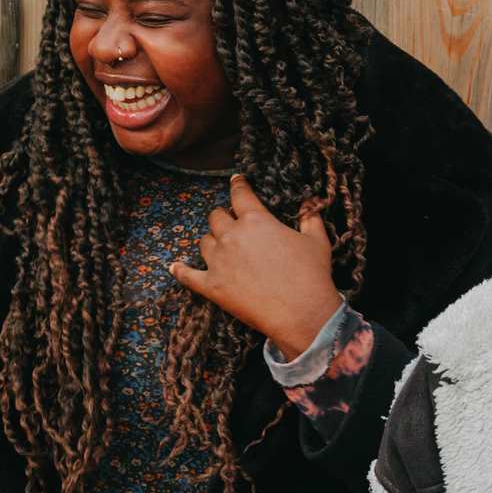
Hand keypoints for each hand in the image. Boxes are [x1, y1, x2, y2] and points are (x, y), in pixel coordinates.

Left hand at [170, 175, 341, 357]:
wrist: (300, 312)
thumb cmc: (311, 274)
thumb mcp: (316, 240)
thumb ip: (309, 217)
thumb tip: (308, 203)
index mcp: (256, 220)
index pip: (240, 194)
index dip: (238, 185)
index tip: (235, 181)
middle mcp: (232, 236)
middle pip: (216, 217)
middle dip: (223, 217)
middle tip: (231, 223)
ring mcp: (218, 261)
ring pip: (204, 242)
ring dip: (211, 240)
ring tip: (219, 246)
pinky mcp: (211, 286)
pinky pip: (187, 275)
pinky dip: (180, 270)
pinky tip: (174, 266)